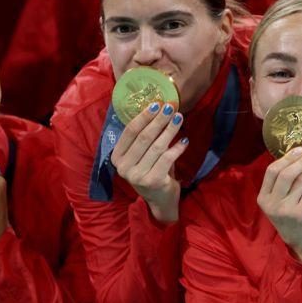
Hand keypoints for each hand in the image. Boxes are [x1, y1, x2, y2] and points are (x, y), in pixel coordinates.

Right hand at [111, 102, 188, 223]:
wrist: (160, 199)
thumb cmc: (151, 170)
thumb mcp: (142, 154)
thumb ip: (144, 136)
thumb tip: (158, 108)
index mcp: (117, 157)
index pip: (130, 132)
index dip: (144, 116)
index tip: (157, 103)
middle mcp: (123, 167)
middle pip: (144, 137)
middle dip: (159, 120)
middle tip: (171, 107)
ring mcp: (137, 176)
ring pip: (156, 146)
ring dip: (170, 130)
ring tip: (179, 118)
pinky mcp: (153, 181)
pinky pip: (167, 158)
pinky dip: (177, 147)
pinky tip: (184, 140)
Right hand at [258, 147, 301, 265]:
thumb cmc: (293, 219)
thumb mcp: (280, 203)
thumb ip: (283, 184)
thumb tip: (298, 155)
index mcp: (263, 199)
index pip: (271, 171)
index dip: (286, 158)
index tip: (299, 149)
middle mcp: (272, 204)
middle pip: (286, 174)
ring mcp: (287, 210)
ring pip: (301, 180)